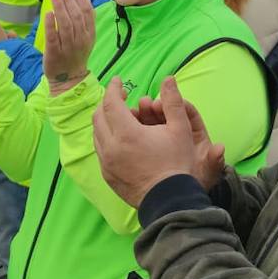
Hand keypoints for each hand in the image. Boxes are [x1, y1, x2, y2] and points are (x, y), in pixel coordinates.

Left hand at [43, 0, 95, 93]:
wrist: (69, 79)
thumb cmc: (76, 54)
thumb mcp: (86, 37)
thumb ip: (87, 18)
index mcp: (89, 34)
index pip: (86, 12)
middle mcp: (81, 40)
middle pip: (76, 16)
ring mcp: (68, 47)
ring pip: (66, 25)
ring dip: (61, 8)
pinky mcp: (55, 54)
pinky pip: (53, 38)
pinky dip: (51, 25)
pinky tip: (48, 13)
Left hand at [92, 76, 225, 205]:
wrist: (169, 200)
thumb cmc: (177, 163)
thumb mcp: (181, 129)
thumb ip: (172, 101)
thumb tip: (168, 78)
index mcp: (127, 134)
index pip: (111, 103)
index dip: (114, 88)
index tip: (118, 80)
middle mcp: (110, 148)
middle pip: (99, 117)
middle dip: (108, 103)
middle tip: (121, 96)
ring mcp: (106, 163)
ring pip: (97, 134)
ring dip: (106, 120)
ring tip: (123, 117)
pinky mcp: (107, 176)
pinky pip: (100, 150)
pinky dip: (106, 137)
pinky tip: (121, 138)